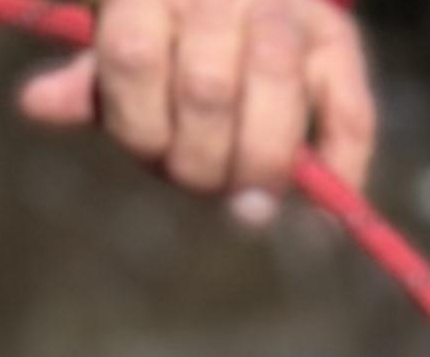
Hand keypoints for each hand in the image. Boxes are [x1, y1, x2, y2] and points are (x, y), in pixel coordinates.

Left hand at [16, 0, 377, 216]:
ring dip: (259, 166)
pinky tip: (318, 218)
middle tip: (204, 186)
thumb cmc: (179, 31)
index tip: (155, 160)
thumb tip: (35, 106)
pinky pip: (348, 119)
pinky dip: (340, 175)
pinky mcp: (341, 44)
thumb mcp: (131, 43)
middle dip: (203, 160)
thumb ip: (95, 80)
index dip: (142, 128)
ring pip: (273, 100)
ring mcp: (286, 11)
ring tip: (250, 200)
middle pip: (206, 88)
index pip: (134, 59)